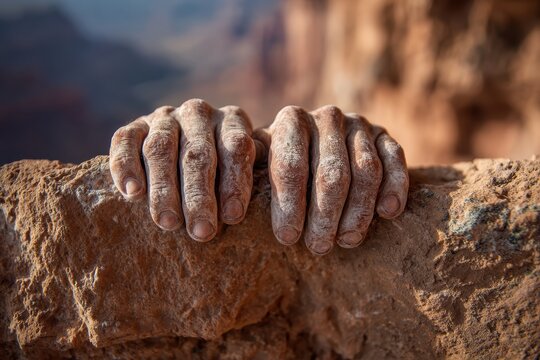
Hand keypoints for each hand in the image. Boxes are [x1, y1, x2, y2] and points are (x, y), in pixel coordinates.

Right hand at [109, 99, 255, 241]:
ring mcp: (165, 117)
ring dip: (164, 188)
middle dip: (199, 195)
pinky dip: (126, 166)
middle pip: (198, 153)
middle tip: (202, 232)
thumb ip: (250, 179)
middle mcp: (199, 113)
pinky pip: (125, 142)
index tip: (233, 217)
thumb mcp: (246, 171)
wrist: (183, 151)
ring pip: (161, 149)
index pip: (236, 148)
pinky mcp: (135, 126)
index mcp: (232, 120)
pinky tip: (132, 193)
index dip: (235, 182)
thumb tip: (250, 209)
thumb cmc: (225, 173)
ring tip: (169, 223)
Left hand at [254, 105, 408, 254]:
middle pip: (331, 173)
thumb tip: (229, 201)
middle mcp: (326, 116)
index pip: (290, 166)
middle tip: (318, 247)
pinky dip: (394, 186)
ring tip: (347, 241)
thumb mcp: (260, 165)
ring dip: (358, 210)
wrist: (317, 145)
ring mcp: (358, 124)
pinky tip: (388, 213)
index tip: (287, 239)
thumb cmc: (281, 167)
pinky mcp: (384, 135)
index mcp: (291, 120)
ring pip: (365, 170)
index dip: (289, 205)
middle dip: (324, 215)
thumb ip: (248, 173)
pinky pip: (395, 160)